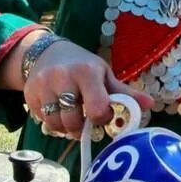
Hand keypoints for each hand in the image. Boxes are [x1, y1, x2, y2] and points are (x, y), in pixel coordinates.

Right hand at [24, 36, 151, 138]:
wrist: (46, 53)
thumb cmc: (82, 66)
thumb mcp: (104, 74)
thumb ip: (124, 92)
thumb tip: (151, 104)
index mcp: (86, 72)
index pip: (97, 108)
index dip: (102, 118)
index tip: (103, 114)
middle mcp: (63, 78)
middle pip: (73, 120)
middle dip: (82, 128)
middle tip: (86, 121)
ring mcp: (43, 87)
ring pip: (55, 124)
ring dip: (66, 129)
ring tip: (73, 120)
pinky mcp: (30, 95)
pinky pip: (41, 121)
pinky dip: (52, 123)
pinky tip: (59, 113)